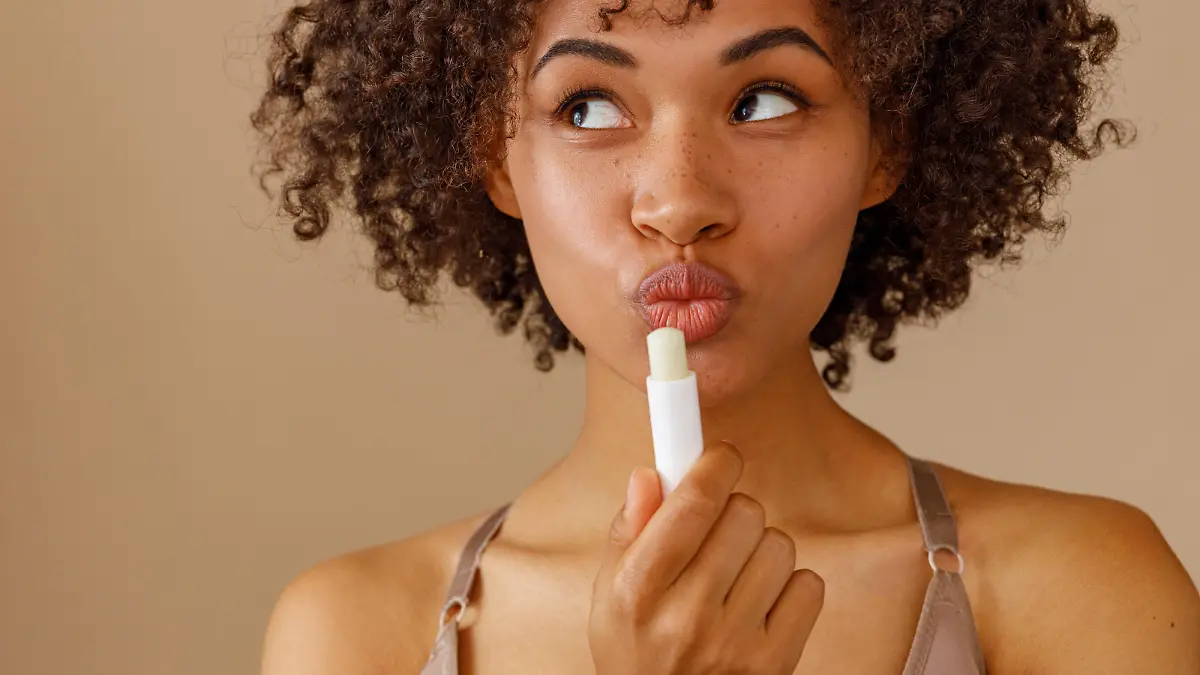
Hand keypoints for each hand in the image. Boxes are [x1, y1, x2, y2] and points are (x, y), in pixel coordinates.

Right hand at [589, 442, 824, 673]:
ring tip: (737, 574)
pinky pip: (809, 585)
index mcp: (638, 591)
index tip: (721, 455)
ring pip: (780, 544)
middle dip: (734, 510)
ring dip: (762, 548)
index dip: (715, 463)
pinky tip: (761, 602)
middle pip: (744, 513)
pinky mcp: (775, 663)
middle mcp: (687, 617)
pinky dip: (791, 586)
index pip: (694, 502)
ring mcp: (735, 643)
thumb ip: (628, 531)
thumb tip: (649, 474)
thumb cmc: (637, 654)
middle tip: (719, 532)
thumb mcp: (610, 595)